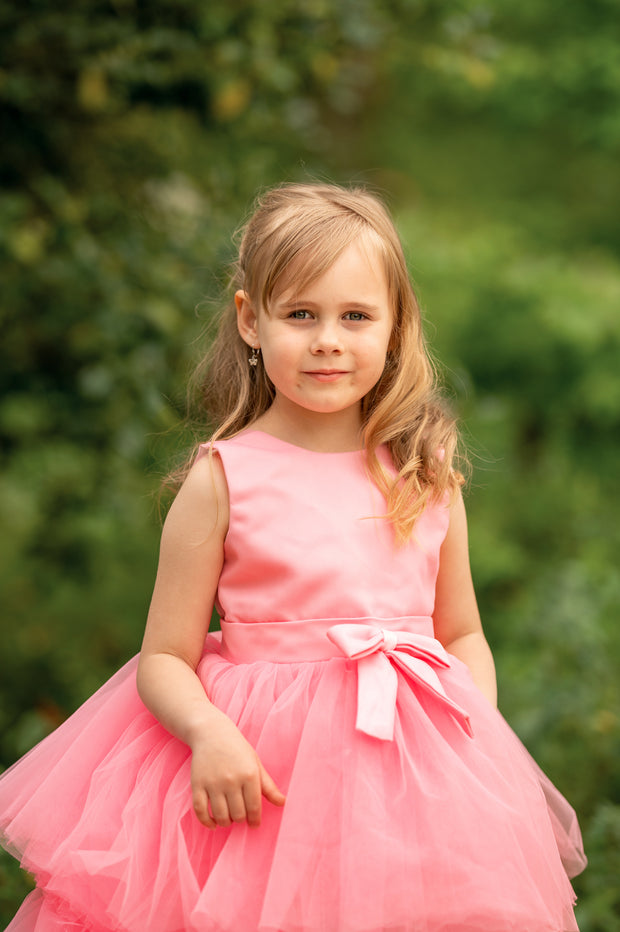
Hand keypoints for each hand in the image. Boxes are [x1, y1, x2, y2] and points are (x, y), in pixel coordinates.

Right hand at [190, 707, 285, 828]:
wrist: (211, 732)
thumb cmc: (237, 748)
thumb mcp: (256, 763)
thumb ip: (268, 785)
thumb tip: (282, 803)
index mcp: (249, 774)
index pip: (254, 808)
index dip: (255, 820)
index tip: (254, 823)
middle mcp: (231, 780)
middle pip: (238, 814)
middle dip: (241, 819)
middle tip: (241, 816)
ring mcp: (213, 783)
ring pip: (221, 815)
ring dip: (226, 822)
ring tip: (229, 818)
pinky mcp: (197, 784)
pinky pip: (200, 811)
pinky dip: (207, 822)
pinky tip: (213, 823)